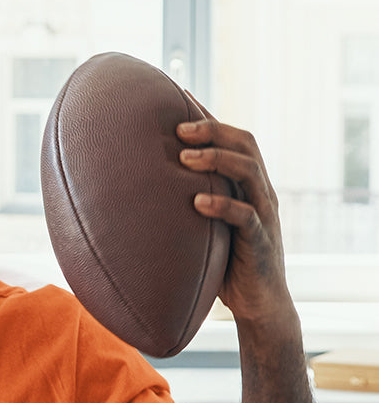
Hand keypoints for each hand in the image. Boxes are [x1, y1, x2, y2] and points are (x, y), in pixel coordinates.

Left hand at [177, 118, 296, 330]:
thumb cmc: (225, 265)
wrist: (258, 303)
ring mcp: (263, 214)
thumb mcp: (203, 229)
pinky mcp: (261, 240)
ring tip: (185, 158)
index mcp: (246, 184)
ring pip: (249, 171)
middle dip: (212, 130)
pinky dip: (222, 206)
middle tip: (179, 127)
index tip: (181, 99)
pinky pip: (245, 216)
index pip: (233, 139)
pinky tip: (197, 203)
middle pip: (244, 144)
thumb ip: (186, 208)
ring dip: (217, 160)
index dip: (210, 118)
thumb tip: (138, 199)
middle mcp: (259, 192)